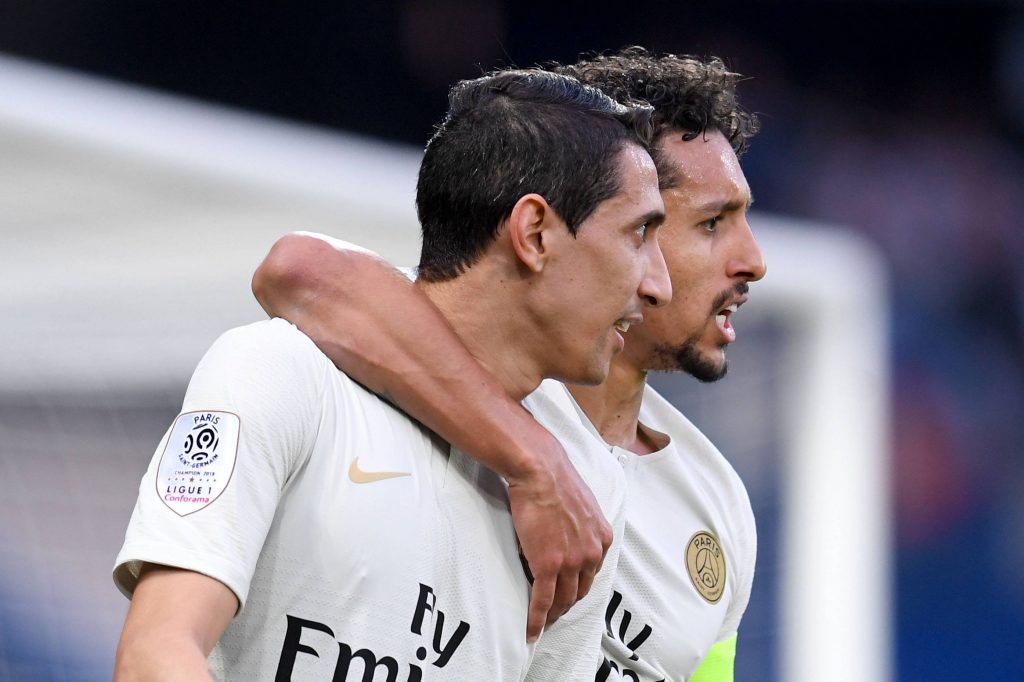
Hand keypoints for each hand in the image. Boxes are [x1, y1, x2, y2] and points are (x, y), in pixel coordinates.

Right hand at [506, 440, 612, 641]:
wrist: (540, 471)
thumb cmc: (556, 480)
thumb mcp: (582, 504)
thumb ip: (581, 525)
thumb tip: (570, 532)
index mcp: (601, 539)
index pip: (591, 574)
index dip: (578, 587)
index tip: (567, 594)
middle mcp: (591, 554)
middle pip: (579, 591)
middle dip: (567, 605)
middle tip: (554, 614)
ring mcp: (570, 562)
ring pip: (563, 600)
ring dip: (552, 616)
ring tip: (542, 624)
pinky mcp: (548, 565)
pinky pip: (542, 601)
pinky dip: (537, 619)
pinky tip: (531, 631)